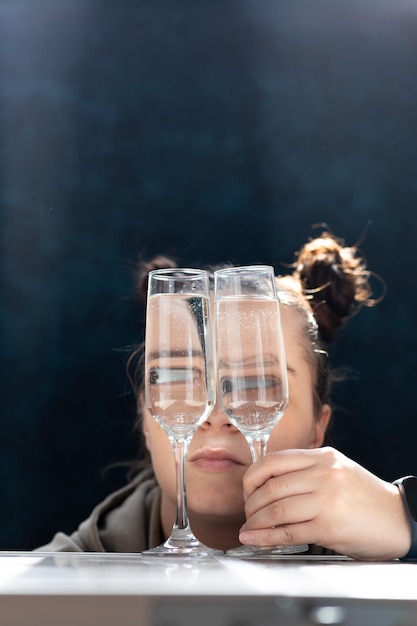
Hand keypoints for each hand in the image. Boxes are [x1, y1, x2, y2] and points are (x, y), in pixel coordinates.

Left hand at [238, 447, 411, 559]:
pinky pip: (288, 532)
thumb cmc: (364, 497)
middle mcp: (323, 474)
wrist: (398, 518)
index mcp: (322, 456)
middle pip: (271, 486)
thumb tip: (266, 484)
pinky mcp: (329, 526)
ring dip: (255, 522)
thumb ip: (306, 470)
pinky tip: (254, 539)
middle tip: (247, 513)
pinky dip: (265, 537)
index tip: (247, 491)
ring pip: (276, 508)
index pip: (273, 460)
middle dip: (250, 503)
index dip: (252, 477)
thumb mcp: (336, 470)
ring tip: (248, 529)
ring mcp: (326, 499)